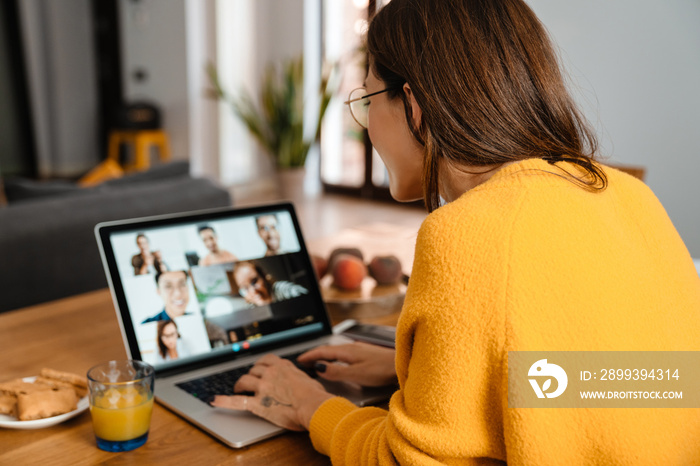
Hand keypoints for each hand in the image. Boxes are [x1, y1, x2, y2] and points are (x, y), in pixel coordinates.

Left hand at [210, 354, 332, 430]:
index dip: (260, 365)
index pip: (266, 360)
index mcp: (283, 366)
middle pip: (254, 370)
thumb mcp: (309, 380)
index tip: (259, 368)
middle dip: (250, 376)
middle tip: (250, 383)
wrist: (314, 405)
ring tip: (237, 389)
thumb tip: (300, 382)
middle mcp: (271, 373)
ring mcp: (263, 387)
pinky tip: (215, 401)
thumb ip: (298, 378)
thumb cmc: (316, 396)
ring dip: (239, 385)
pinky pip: (237, 400)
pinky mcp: (258, 403)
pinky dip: (224, 401)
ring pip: (244, 380)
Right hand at [297, 342, 396, 386]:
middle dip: (315, 355)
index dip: (310, 355)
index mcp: (347, 351)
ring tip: (317, 363)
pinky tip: (339, 363)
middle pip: (328, 350)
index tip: (299, 359)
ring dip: (325, 357)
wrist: (401, 363)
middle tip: (304, 362)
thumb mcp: (356, 374)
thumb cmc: (382, 369)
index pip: (323, 351)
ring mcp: (359, 350)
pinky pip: (344, 354)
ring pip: (337, 351)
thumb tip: (318, 368)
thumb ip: (336, 371)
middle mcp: (352, 347)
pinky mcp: (366, 354)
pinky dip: (335, 358)